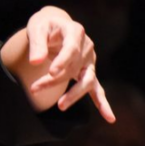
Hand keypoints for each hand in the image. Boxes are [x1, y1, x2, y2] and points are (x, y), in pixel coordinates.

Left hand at [25, 6, 114, 122]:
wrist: (55, 26)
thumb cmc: (45, 27)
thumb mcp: (37, 29)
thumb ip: (37, 44)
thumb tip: (35, 62)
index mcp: (76, 32)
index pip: (72, 48)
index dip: (62, 61)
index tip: (50, 72)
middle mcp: (86, 47)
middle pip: (74, 67)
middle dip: (54, 80)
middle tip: (35, 89)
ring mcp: (90, 61)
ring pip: (86, 81)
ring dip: (73, 94)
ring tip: (60, 106)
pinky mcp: (88, 72)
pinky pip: (97, 89)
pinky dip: (102, 103)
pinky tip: (109, 118)